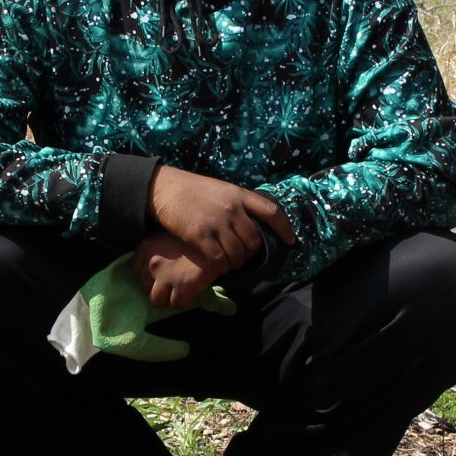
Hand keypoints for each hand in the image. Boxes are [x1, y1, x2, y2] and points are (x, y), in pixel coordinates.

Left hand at [134, 232, 218, 308]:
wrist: (220, 237)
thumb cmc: (195, 235)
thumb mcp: (171, 234)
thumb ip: (159, 249)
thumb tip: (155, 267)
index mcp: (146, 247)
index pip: (135, 271)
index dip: (147, 276)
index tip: (159, 276)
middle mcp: (152, 262)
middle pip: (144, 288)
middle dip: (156, 288)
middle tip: (171, 285)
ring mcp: (167, 276)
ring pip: (156, 300)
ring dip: (167, 298)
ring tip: (179, 291)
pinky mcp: (184, 286)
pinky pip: (177, 303)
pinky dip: (184, 301)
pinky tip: (192, 291)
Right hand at [147, 166, 294, 274]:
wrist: (164, 189)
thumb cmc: (192, 190)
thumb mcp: (220, 190)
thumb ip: (236, 204)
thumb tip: (251, 222)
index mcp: (239, 194)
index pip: (272, 212)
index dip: (285, 229)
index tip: (291, 242)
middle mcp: (232, 209)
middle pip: (254, 240)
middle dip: (251, 254)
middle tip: (243, 258)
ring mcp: (217, 222)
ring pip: (238, 253)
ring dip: (236, 263)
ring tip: (230, 263)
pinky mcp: (200, 235)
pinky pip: (219, 259)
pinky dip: (221, 267)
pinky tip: (218, 266)